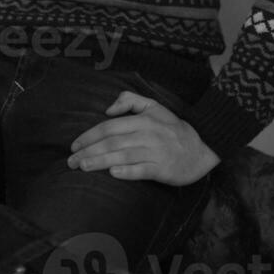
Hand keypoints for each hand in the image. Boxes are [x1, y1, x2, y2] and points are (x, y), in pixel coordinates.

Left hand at [67, 89, 219, 185]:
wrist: (202, 148)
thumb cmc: (173, 128)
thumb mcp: (153, 106)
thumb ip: (130, 100)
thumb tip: (108, 108)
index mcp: (142, 120)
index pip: (109, 126)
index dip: (89, 135)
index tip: (74, 145)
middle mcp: (147, 134)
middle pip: (112, 142)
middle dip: (88, 151)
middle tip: (71, 161)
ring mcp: (155, 152)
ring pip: (122, 155)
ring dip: (100, 161)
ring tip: (82, 167)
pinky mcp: (163, 168)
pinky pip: (142, 169)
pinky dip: (127, 171)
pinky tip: (113, 173)